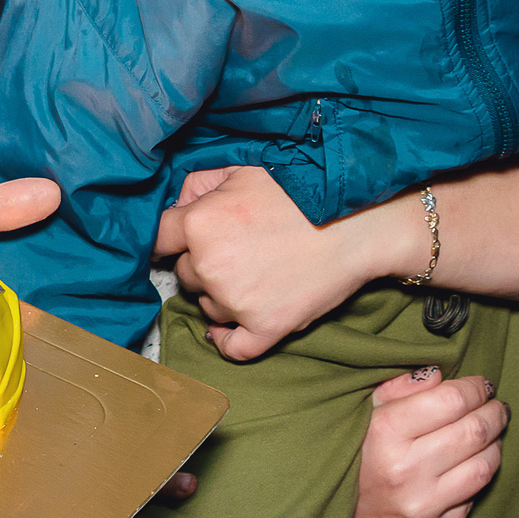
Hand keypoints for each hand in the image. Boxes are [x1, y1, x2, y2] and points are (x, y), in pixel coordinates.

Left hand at [156, 166, 374, 360]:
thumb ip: (200, 184)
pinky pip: (232, 347)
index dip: (168, 238)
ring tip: (255, 272)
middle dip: (202, 263)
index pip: (158, 239)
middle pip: (185, 274)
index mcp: (200, 224)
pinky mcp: (265, 328)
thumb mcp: (244, 170)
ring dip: (221, 294)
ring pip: (207, 305)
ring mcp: (236, 302)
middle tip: (237, 248)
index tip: (175, 242)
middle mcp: (210, 266)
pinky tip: (225, 331)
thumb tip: (177, 206)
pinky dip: (225, 340)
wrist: (359, 223)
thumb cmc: (303, 191)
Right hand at [344, 367, 508, 517]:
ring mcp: (420, 506)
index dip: (476, 388)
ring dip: (494, 445)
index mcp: (385, 431)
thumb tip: (440, 376)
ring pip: (483, 467)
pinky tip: (469, 467)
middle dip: (494, 413)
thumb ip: (399, 388)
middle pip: (475, 431)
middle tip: (496, 406)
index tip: (482, 384)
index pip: (452, 400)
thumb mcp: (361, 412)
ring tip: (490, 435)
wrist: (322, 517)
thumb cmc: (345, 455)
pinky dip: (476, 479)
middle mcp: (405, 470)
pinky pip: (471, 501)